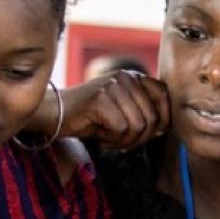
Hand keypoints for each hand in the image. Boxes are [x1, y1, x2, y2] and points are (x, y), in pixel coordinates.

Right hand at [56, 71, 170, 150]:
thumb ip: (142, 114)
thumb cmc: (90, 117)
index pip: (163, 94)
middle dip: (139, 138)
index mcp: (133, 76)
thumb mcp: (121, 111)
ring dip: (124, 140)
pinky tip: (100, 136)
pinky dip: (111, 139)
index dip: (164, 118)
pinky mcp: (101, 99)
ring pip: (138, 126)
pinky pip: (121, 129)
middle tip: (121, 141)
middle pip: (152, 117)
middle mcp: (125, 77)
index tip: (153, 133)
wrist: (55, 113)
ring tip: (108, 138)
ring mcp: (113, 86)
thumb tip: (164, 129)